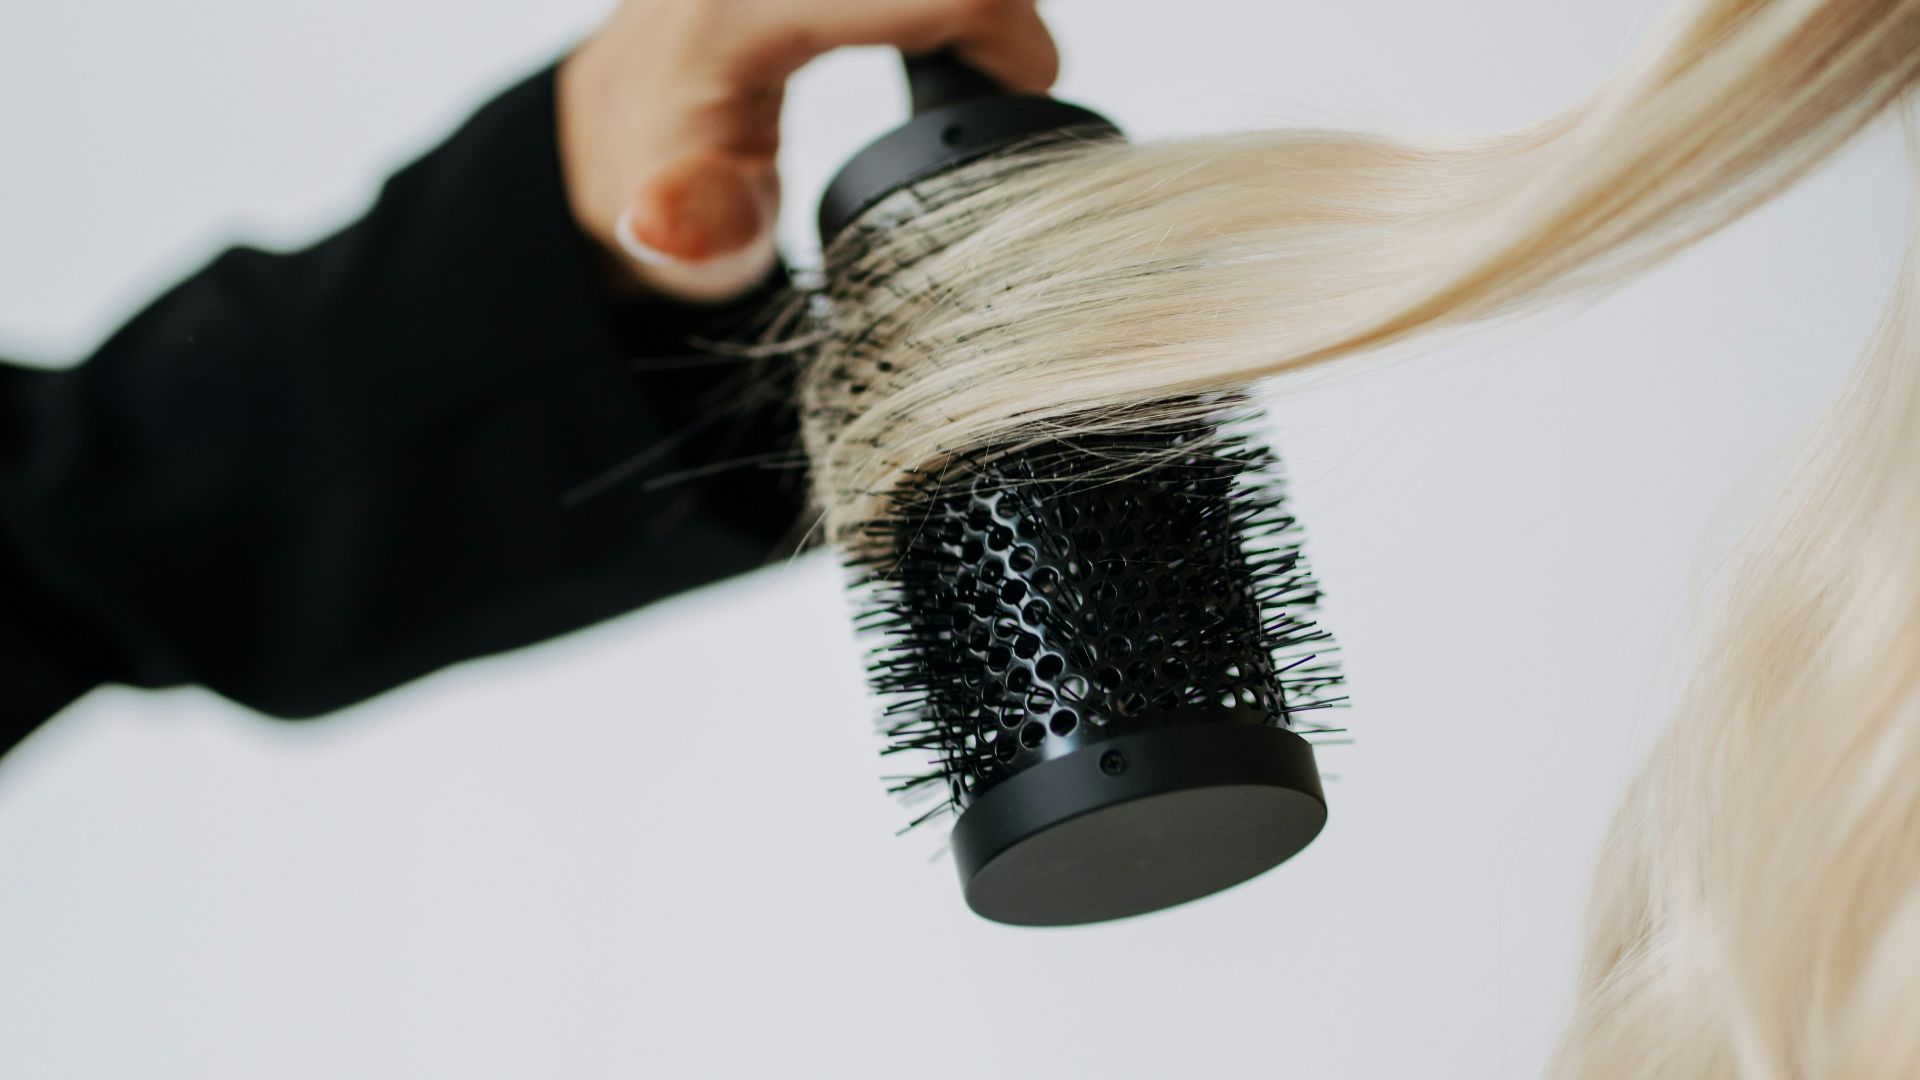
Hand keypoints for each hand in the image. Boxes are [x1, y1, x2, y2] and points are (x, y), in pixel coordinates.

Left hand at [557, 0, 1059, 303]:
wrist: (607, 128)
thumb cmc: (653, 184)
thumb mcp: (678, 238)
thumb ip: (698, 235)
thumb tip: (661, 221)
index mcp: (742, 12)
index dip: (1010, 39)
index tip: (1028, 97)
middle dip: (998, 9)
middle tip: (1011, 77)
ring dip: (966, 3)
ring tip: (982, 52)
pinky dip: (931, 1)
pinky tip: (940, 22)